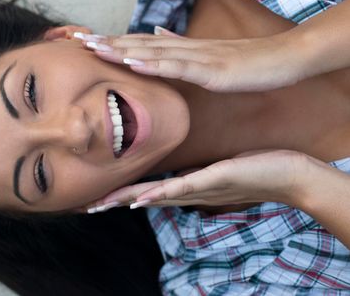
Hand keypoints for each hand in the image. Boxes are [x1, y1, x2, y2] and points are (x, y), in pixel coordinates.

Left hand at [75, 27, 310, 92]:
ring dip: (124, 50)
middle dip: (110, 44)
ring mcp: (199, 58)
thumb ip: (182, 47)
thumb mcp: (209, 57)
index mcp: (184, 49)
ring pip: (154, 52)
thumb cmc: (247, 62)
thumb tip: (157, 34)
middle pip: (142, 45)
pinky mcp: (211, 71)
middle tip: (80, 42)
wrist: (283, 59)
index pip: (144, 44)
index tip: (91, 43)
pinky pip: (179, 67)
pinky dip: (154, 65)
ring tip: (97, 49)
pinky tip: (134, 63)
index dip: (116, 43)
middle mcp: (187, 49)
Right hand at [83, 149, 311, 212]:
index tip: (97, 197)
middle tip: (88, 206)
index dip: (120, 195)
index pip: (147, 192)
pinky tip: (141, 198)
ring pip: (156, 196)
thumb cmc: (252, 170)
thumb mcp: (215, 169)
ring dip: (128, 201)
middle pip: (144, 198)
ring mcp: (199, 189)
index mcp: (188, 187)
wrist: (287, 175)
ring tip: (103, 204)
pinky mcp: (213, 180)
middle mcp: (188, 193)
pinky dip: (159, 194)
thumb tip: (179, 171)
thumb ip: (194, 171)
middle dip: (115, 202)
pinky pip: (181, 188)